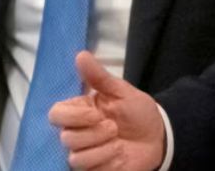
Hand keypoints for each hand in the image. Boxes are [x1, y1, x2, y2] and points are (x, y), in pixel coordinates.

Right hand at [50, 51, 165, 170]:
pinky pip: (89, 170)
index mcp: (80, 111)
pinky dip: (109, 162)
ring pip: (76, 158)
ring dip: (102, 149)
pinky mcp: (93, 170)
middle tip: (114, 127)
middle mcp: (77, 133)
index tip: (96, 114)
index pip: (55, 114)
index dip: (74, 116)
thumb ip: (99, 77)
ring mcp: (84, 153)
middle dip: (94, 133)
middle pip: (66, 138)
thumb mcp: (122, 91)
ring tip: (119, 143)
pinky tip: (121, 156)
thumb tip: (81, 55)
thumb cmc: (138, 112)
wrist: (158, 137)